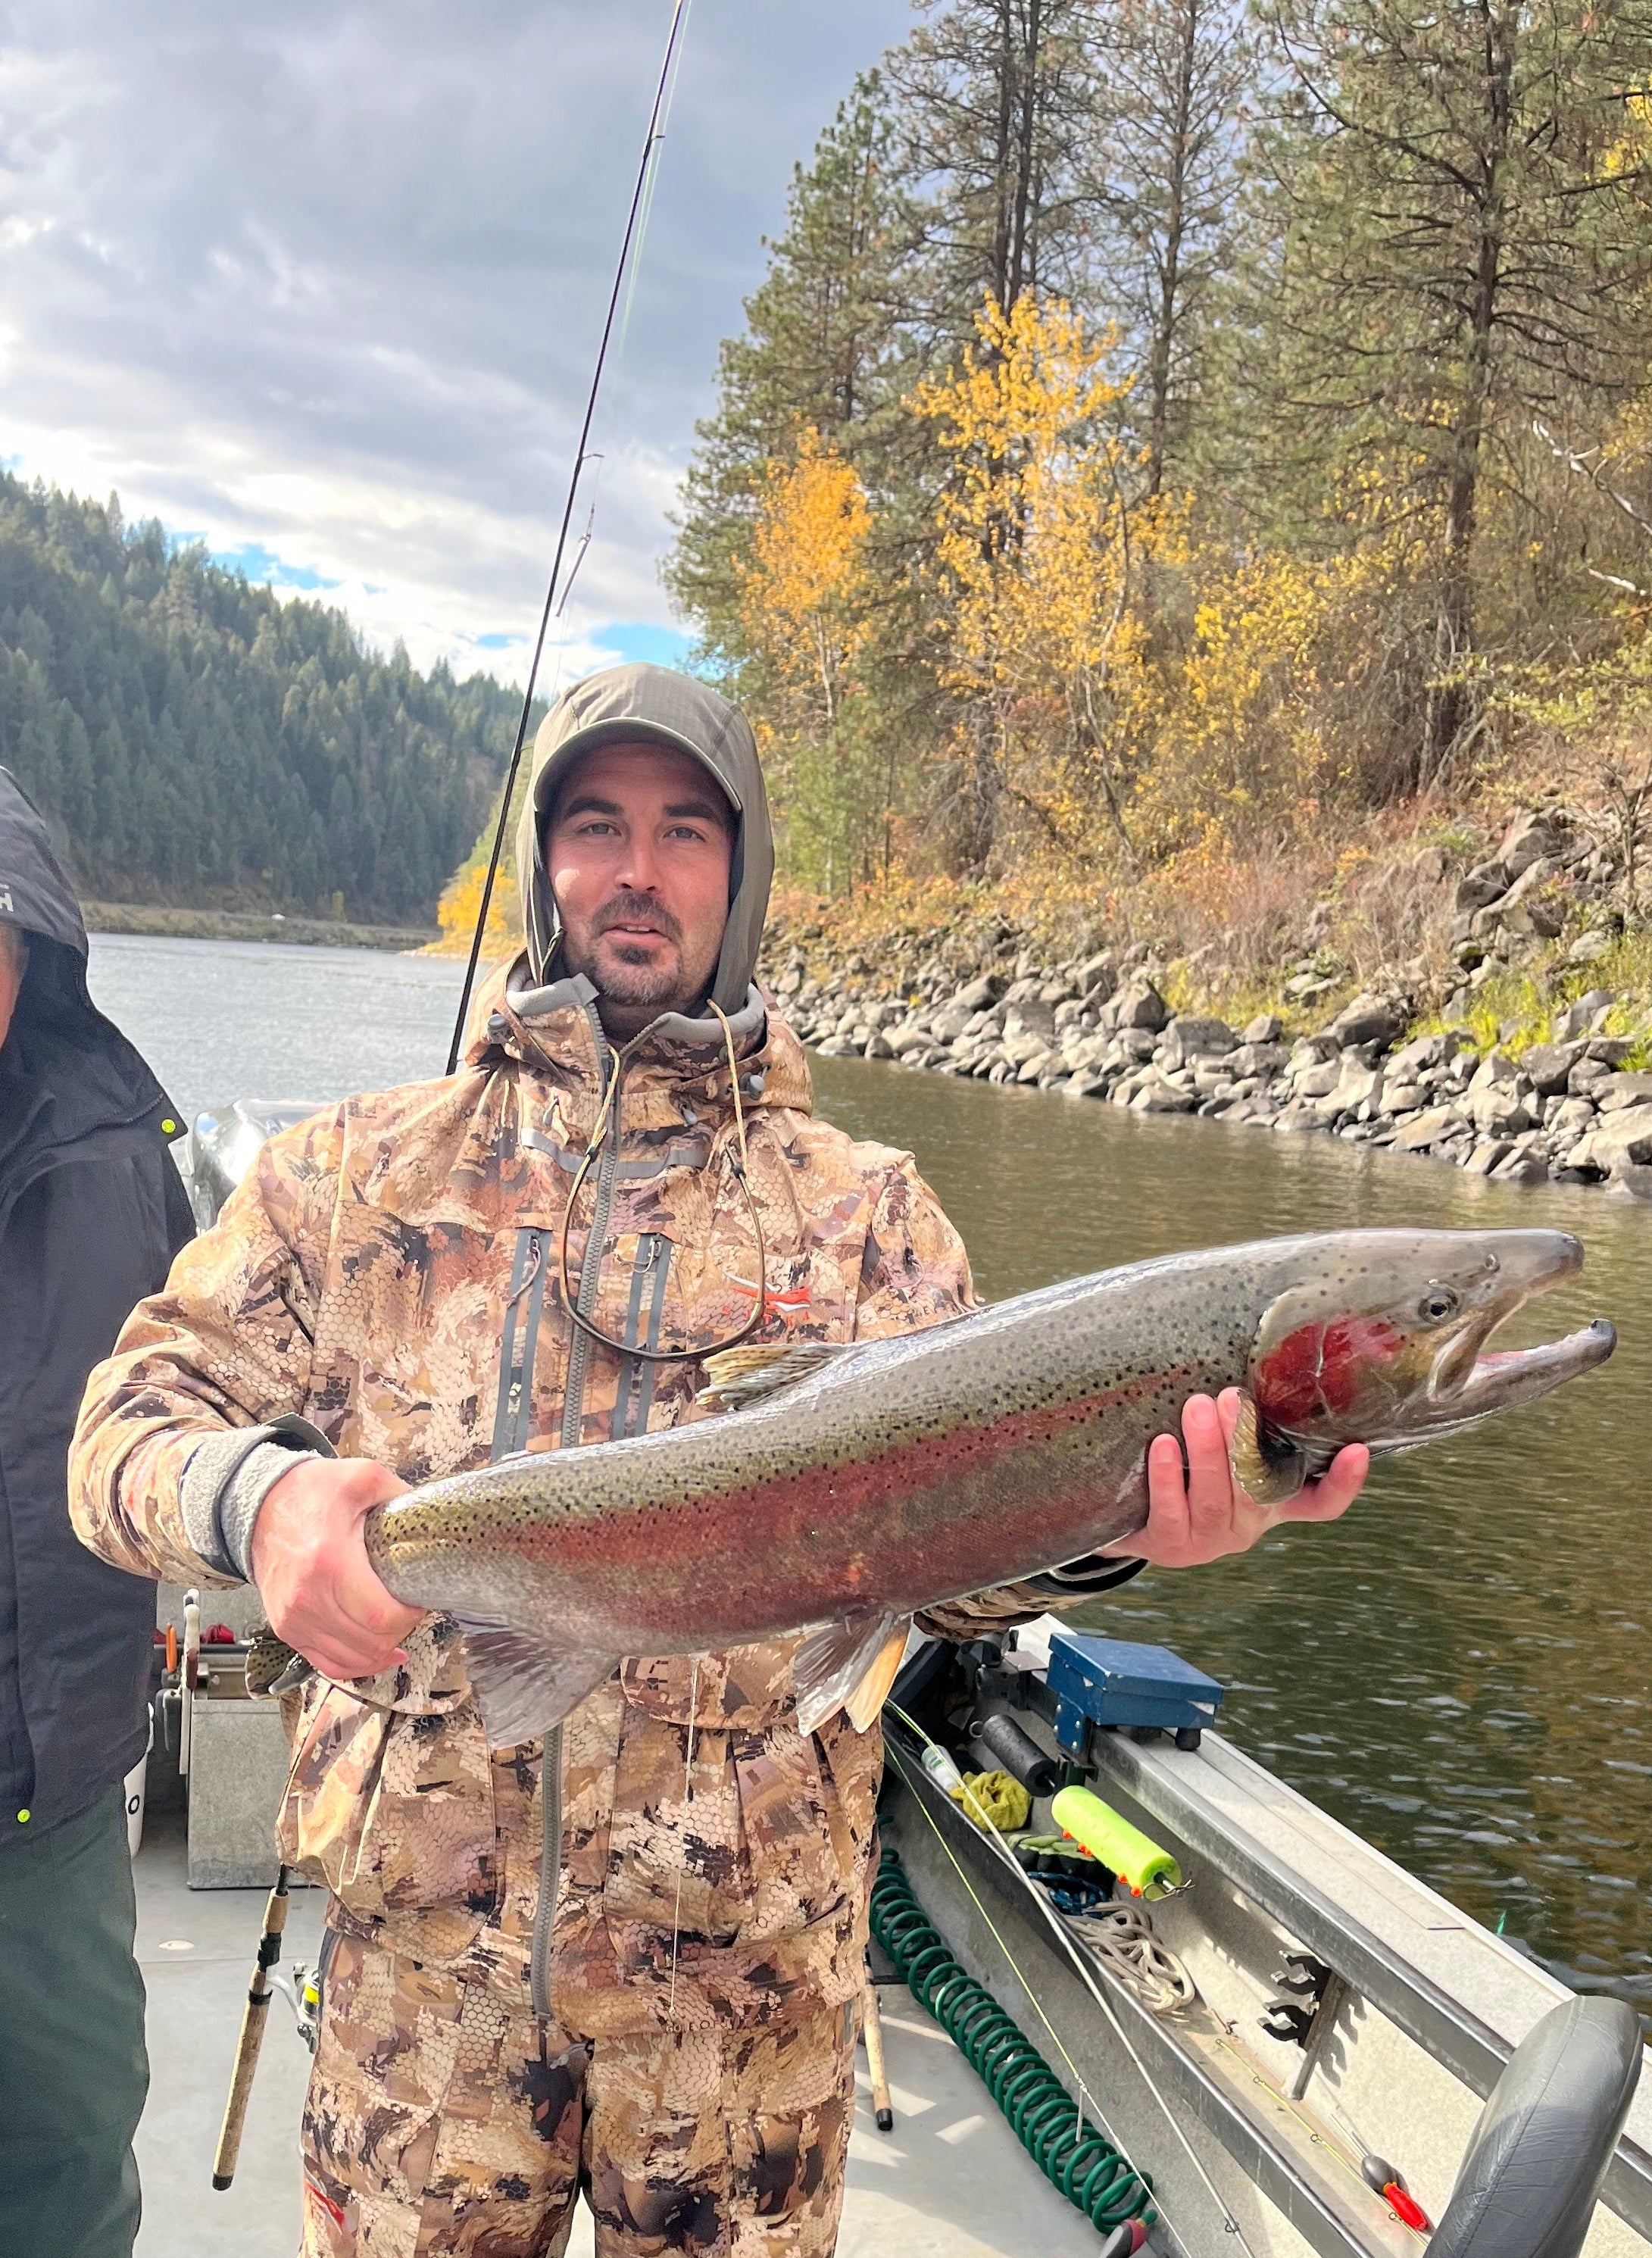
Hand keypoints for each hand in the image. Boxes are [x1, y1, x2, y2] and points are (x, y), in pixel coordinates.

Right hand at [248, 1457, 421, 1680]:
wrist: (259, 1506)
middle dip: (401, 1630)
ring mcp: (294, 1619)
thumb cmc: (311, 1492)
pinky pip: (327, 1665)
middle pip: (371, 1643)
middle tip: (410, 1607)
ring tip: (396, 1626)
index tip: (420, 1598)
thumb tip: (432, 1518)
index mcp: (329, 1561)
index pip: (381, 1617)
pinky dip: (357, 1665)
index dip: (410, 1616)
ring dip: (382, 1649)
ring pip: (353, 1660)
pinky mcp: (287, 1629)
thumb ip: (401, 1495)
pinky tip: (379, 1654)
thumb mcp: (362, 1477)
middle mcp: (307, 1598)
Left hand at [1103, 1389, 1368, 1570]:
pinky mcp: (1170, 1544)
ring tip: (1196, 1407)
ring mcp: (1210, 1539)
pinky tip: (1162, 1444)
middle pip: (1258, 1489)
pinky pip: (1171, 1513)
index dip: (1342, 1483)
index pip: (1321, 1503)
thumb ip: (1242, 1422)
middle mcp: (1248, 1524)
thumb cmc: (1187, 1467)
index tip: (1357, 1449)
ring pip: (1216, 1499)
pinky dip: (1167, 1477)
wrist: (1135, 1517)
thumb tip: (1251, 1351)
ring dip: (1207, 1451)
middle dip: (1244, 1440)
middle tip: (1229, 1396)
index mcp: (1272, 1500)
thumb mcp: (1224, 1449)